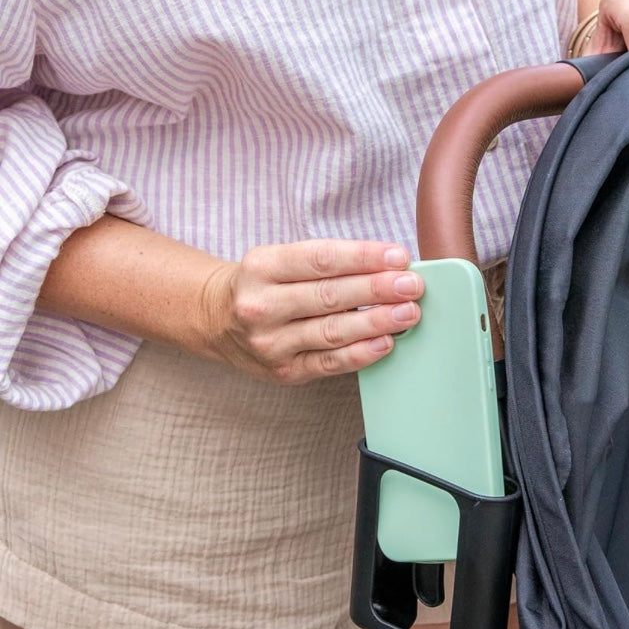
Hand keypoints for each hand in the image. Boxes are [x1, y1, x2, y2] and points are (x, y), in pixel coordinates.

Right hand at [197, 239, 422, 383]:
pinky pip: (329, 363)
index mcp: (262, 267)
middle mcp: (262, 305)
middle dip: (377, 289)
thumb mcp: (280, 261)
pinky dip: (361, 353)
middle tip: (412, 286)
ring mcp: (271, 342)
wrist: (216, 321)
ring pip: (332, 331)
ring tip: (408, 313)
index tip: (398, 257)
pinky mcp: (285, 371)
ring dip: (376, 322)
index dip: (363, 257)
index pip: (320, 259)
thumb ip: (327, 263)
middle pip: (329, 295)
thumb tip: (389, 267)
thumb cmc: (265, 286)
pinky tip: (385, 343)